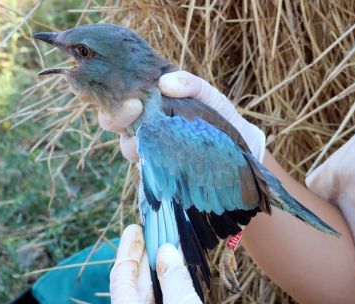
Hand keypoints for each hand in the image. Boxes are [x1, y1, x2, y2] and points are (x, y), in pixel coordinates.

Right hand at [99, 70, 266, 162]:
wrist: (241, 153)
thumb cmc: (221, 119)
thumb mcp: (209, 96)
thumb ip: (191, 84)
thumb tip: (165, 82)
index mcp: (151, 101)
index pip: (120, 93)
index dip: (112, 93)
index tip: (130, 97)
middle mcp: (144, 123)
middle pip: (113, 119)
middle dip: (114, 116)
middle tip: (134, 110)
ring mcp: (149, 148)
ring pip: (126, 144)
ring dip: (131, 142)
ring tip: (146, 140)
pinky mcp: (157, 170)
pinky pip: (143, 167)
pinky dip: (147, 162)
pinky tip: (158, 158)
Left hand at [109, 224, 322, 303]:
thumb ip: (173, 277)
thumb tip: (165, 251)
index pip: (121, 283)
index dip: (127, 253)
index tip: (134, 229)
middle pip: (132, 293)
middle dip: (142, 263)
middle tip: (150, 234)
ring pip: (147, 303)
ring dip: (155, 277)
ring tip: (162, 249)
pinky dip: (165, 294)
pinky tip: (173, 276)